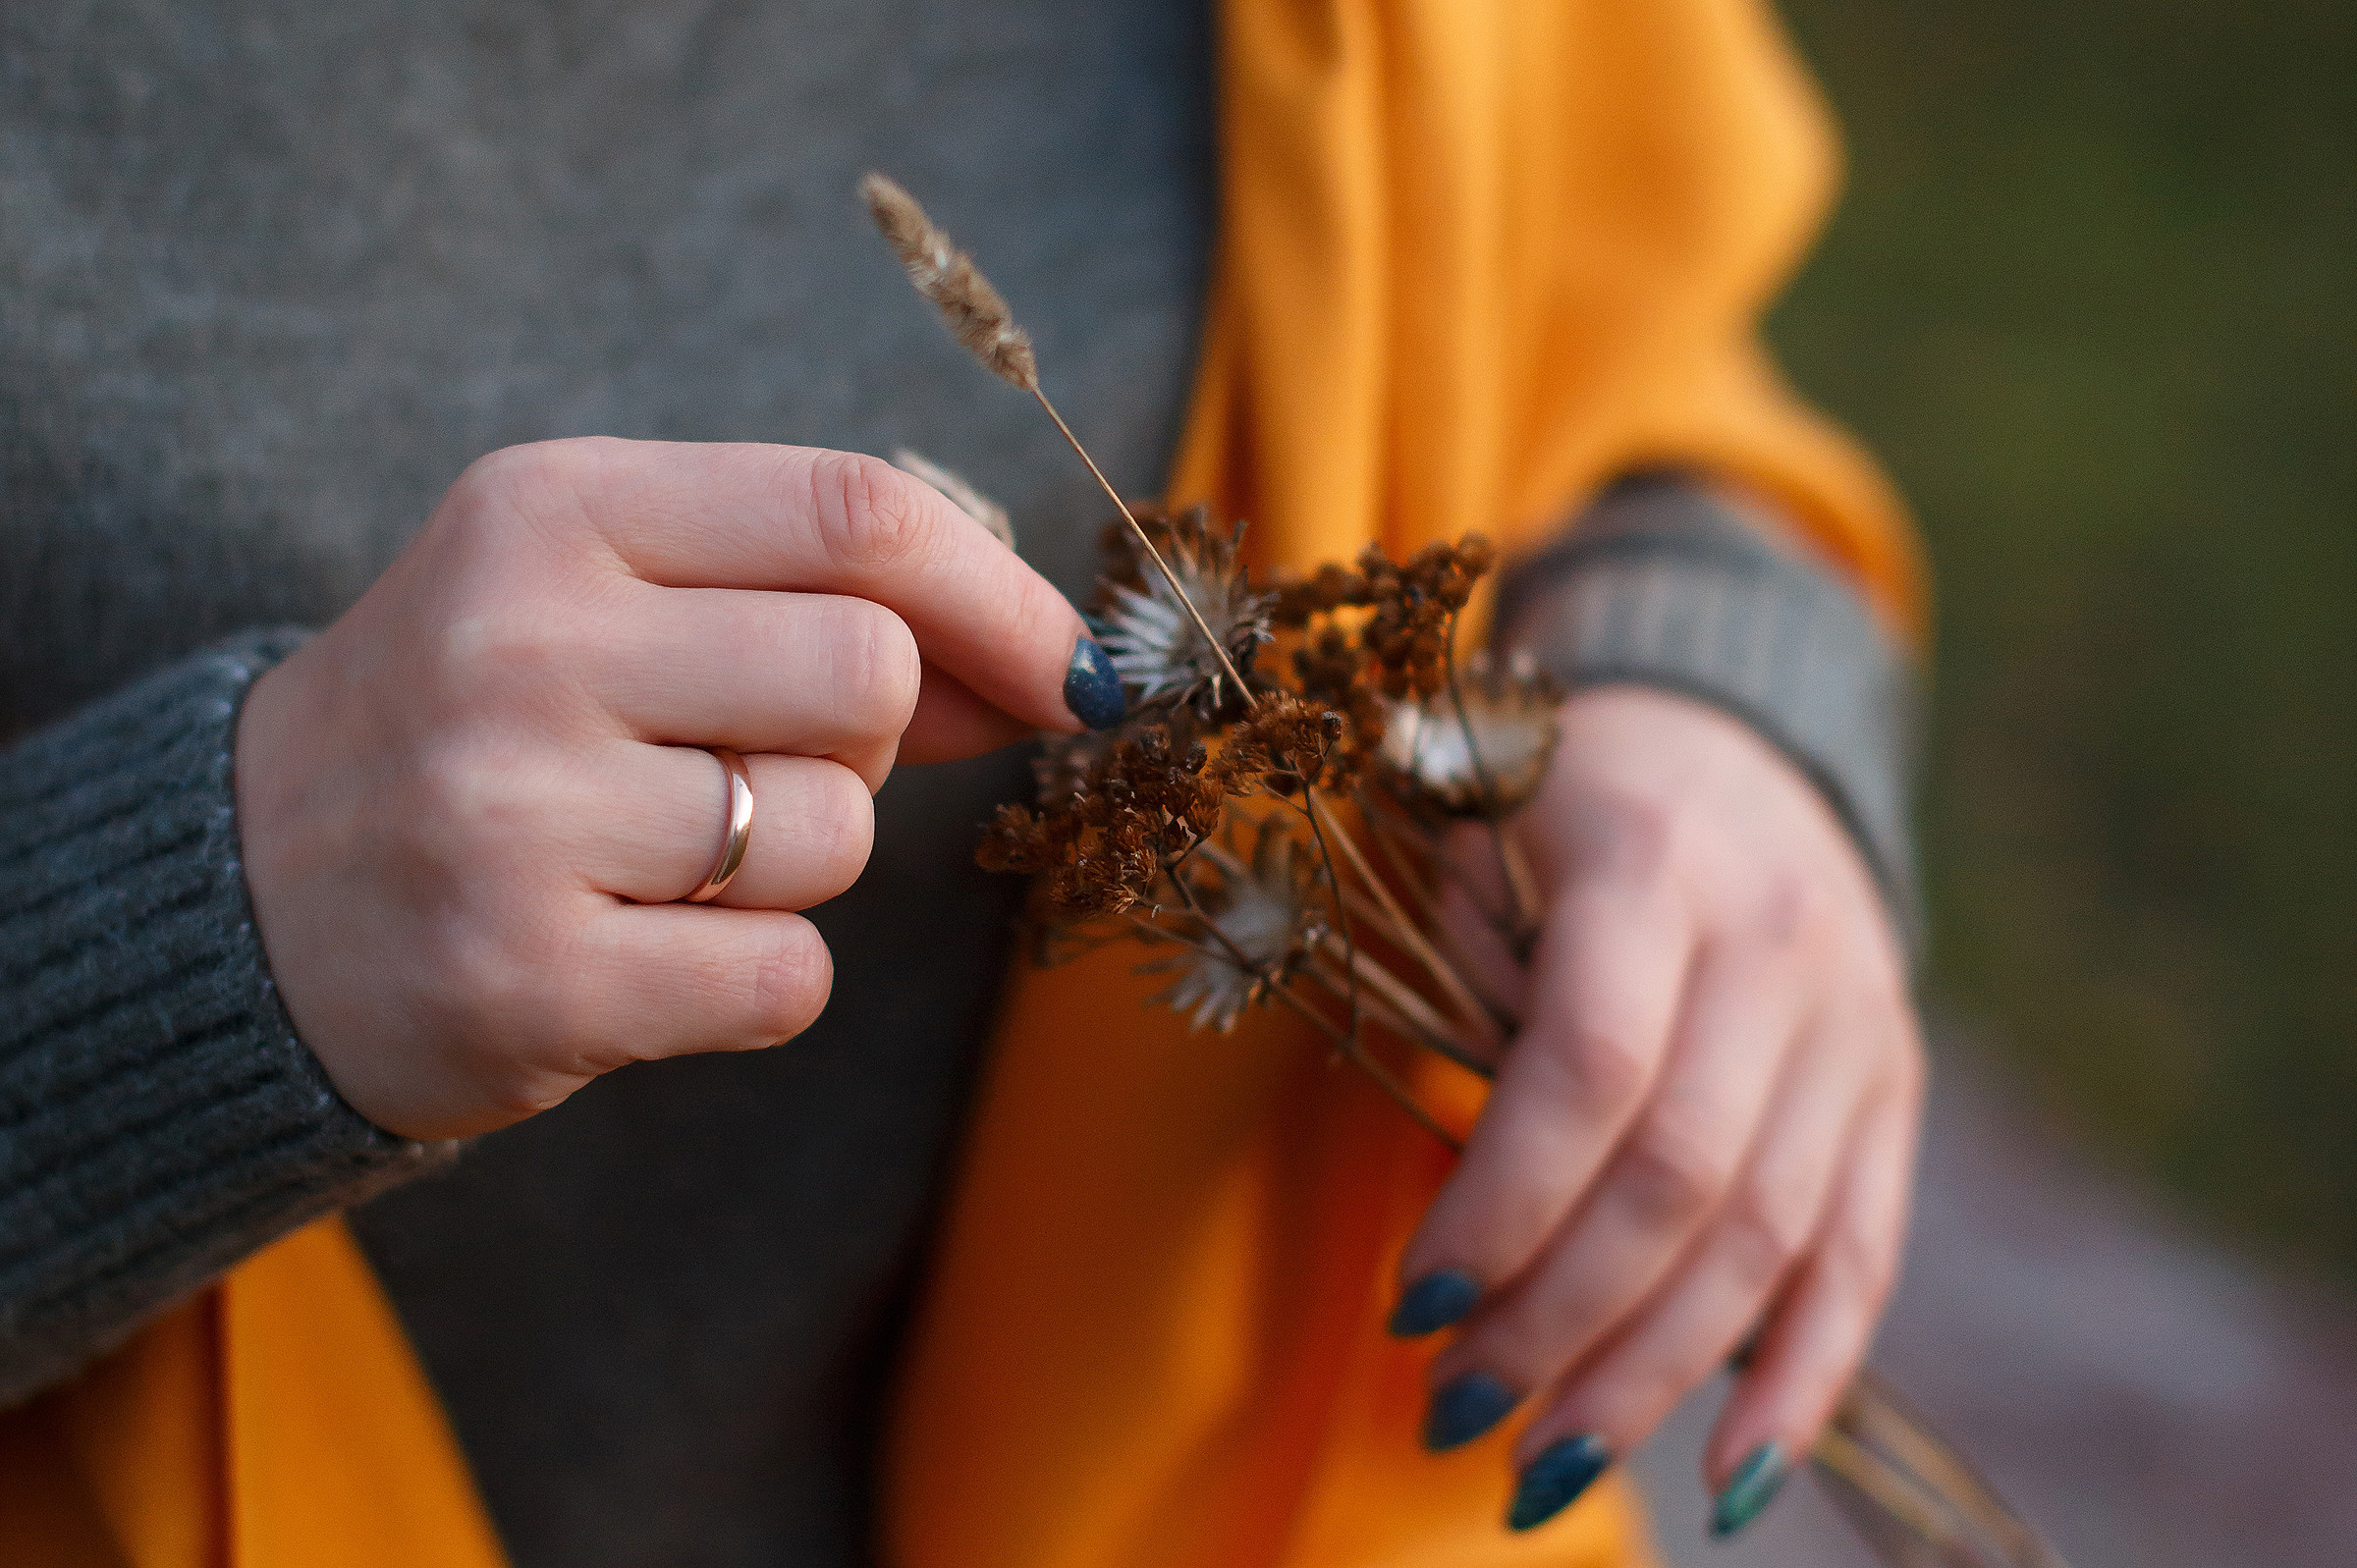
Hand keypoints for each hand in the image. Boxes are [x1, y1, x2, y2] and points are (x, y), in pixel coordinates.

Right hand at [236, 438, 1108, 1140]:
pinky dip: (759, 975)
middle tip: (753, 765)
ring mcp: (513, 817)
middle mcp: (522, 644)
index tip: (1070, 672)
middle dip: (866, 740)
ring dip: (799, 863)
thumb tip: (1048, 670)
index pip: (855, 511)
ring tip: (662, 858)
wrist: (248, 896)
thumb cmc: (484, 722)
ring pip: (836, 836)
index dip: (1003, 595)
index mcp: (551, 510)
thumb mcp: (611, 603)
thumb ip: (818, 612)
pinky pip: (789, 977)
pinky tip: (646, 951)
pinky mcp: (528, 982)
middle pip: (869, 674)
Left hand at [1392, 686, 1922, 1531]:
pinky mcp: (1896, 1088)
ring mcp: (1856, 1021)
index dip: (1503, 1202)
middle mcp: (1779, 943)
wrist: (1730, 734)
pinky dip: (1803, 1378)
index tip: (1414, 1304)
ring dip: (1653, 1376)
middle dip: (1561, 1321)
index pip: (1590, 1064)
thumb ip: (1472, 995)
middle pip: (1683, 1177)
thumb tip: (1483, 1220)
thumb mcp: (1478, 840)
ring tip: (1540, 1471)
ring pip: (1772, 1240)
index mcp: (1653, 859)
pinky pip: (1863, 1256)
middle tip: (1453, 1410)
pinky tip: (1731, 1477)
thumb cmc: (1552, 803)